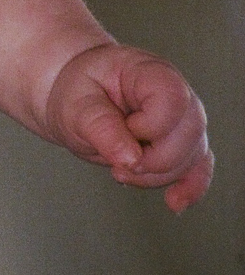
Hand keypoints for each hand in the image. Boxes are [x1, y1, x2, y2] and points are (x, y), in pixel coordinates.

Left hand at [45, 42, 212, 211]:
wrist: (80, 97)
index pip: (172, 100)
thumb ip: (101, 127)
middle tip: (116, 164)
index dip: (150, 126)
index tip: (123, 129)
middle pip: (190, 133)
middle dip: (153, 160)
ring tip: (120, 169)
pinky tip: (175, 202)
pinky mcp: (182, 145)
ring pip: (191, 157)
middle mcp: (176, 94)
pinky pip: (199, 168)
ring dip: (155, 176)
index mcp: (150, 72)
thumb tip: (130, 159)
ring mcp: (182, 121)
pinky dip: (189, 188)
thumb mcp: (76, 103)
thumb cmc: (81, 90)